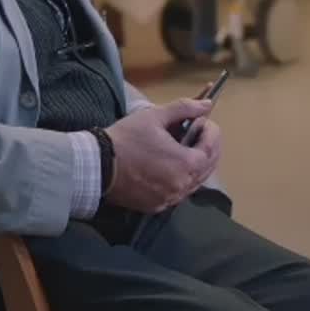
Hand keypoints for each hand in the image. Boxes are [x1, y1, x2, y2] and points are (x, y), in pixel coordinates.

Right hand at [103, 97, 215, 213]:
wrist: (97, 166)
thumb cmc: (127, 138)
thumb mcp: (155, 116)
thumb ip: (185, 108)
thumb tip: (207, 104)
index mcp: (186, 164)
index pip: (212, 148)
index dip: (211, 131)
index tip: (203, 120)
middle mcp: (182, 185)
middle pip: (208, 167)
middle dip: (208, 147)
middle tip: (198, 132)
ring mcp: (170, 198)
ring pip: (195, 181)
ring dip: (196, 164)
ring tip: (186, 147)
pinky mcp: (157, 206)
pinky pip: (179, 193)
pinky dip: (182, 179)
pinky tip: (173, 166)